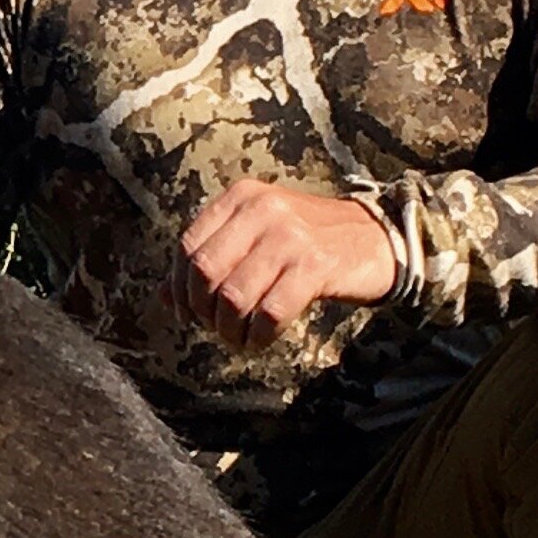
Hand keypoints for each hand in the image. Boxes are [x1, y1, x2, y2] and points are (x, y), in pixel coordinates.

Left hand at [177, 179, 399, 347]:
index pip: (187, 246)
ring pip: (234, 296)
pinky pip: (270, 312)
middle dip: (202, 310)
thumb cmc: (305, 243)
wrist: (375, 239)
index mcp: (240, 197)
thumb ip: (211, 259)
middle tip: (215, 328)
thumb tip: (162, 297)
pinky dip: (258, 335)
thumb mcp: (255, 238)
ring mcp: (290, 236)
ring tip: (239, 338)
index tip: (189, 313)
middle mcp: (262, 209)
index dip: (181, 288)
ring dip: (230, 329)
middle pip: (204, 272)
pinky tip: (260, 340)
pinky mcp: (316, 266)